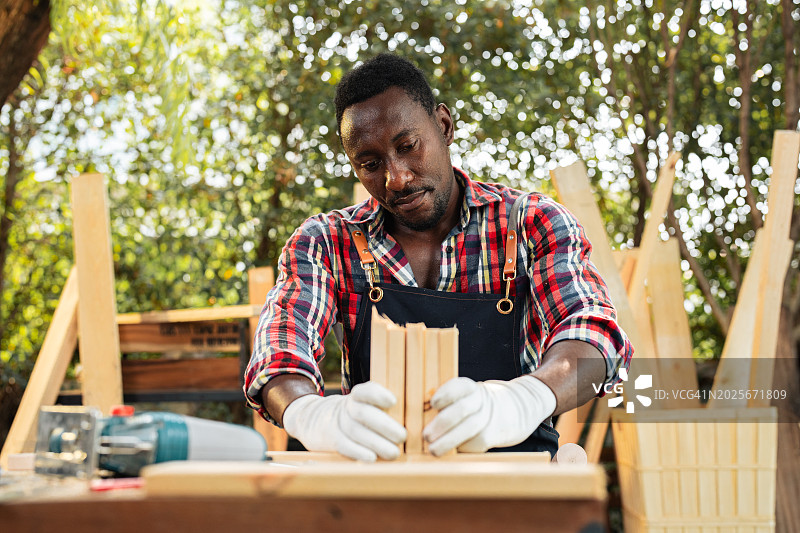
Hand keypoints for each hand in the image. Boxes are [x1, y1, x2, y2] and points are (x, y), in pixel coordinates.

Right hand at [282, 381, 406, 461]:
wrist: (315, 419)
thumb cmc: (353, 415)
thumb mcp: (362, 404)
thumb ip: (383, 409)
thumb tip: (413, 420)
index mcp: (358, 396)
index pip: (366, 391)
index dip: (378, 395)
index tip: (393, 401)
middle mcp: (346, 407)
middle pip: (363, 413)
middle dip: (384, 425)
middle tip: (402, 436)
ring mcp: (336, 422)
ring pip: (355, 431)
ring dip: (376, 443)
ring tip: (393, 453)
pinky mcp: (330, 439)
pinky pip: (344, 445)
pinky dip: (358, 452)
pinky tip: (372, 459)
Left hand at [422, 375, 556, 455]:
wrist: (508, 412)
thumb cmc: (470, 407)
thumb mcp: (460, 398)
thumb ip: (442, 403)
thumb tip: (421, 411)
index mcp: (469, 388)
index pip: (458, 386)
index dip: (446, 394)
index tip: (432, 403)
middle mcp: (480, 400)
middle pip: (463, 409)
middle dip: (443, 423)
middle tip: (426, 435)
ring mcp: (489, 417)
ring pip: (470, 428)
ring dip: (449, 440)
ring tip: (433, 449)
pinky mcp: (493, 435)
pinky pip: (476, 442)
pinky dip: (461, 448)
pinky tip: (449, 454)